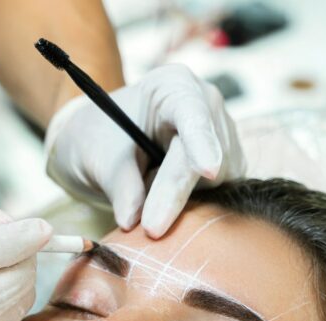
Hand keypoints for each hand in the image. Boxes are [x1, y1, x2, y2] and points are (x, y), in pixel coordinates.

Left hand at [44, 64, 245, 237]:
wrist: (103, 146)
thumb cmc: (98, 140)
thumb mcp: (97, 158)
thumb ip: (119, 186)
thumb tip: (133, 220)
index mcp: (172, 87)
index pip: (193, 114)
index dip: (202, 142)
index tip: (207, 171)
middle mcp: (206, 105)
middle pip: (206, 153)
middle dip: (177, 191)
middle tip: (150, 228)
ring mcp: (221, 135)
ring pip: (217, 180)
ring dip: (180, 199)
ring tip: (144, 184)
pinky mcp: (228, 165)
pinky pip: (219, 194)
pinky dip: (189, 206)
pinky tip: (162, 197)